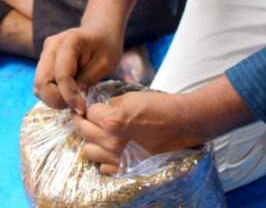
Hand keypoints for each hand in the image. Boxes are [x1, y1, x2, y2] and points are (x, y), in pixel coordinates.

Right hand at [34, 26, 122, 113]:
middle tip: (75, 106)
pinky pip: (40, 83)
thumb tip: (73, 101)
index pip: (62, 76)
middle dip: (57, 100)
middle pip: (42, 82)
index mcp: (69, 42)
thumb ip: (87, 80)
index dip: (70, 96)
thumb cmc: (106, 46)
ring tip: (72, 100)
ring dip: (52, 99)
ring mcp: (45, 52)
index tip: (82, 108)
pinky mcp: (44, 60)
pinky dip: (50, 94)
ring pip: (38, 85)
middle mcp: (51, 45)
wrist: (100, 31)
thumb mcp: (105, 64)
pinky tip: (66, 94)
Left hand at [71, 90, 203, 173]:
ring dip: (91, 141)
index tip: (95, 107)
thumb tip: (101, 108)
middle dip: (83, 121)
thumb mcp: (131, 97)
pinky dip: (104, 159)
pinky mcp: (126, 169)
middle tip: (86, 118)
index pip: (89, 112)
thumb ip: (112, 104)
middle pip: (82, 131)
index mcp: (112, 120)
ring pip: (88, 151)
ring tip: (99, 135)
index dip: (92, 107)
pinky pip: (102, 167)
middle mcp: (111, 141)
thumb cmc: (160, 107)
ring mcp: (118, 158)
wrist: (183, 124)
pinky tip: (111, 150)